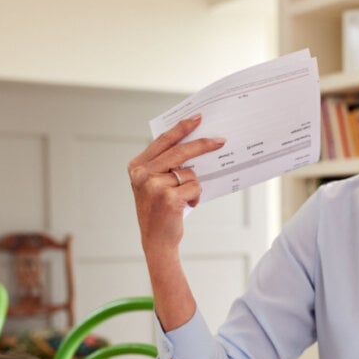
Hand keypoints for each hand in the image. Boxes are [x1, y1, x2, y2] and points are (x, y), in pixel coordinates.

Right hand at [127, 113, 225, 252]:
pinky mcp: (168, 198)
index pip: (163, 141)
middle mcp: (142, 174)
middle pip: (180, 151)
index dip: (181, 128)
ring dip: (193, 186)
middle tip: (221, 140)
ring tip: (184, 199)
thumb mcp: (154, 184)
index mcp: (137, 166)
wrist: (157, 241)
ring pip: (190, 173)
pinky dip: (196, 196)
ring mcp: (154, 186)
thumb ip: (165, 165)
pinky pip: (195, 187)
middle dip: (203, 145)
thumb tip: (195, 144)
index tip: (198, 118)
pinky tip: (186, 206)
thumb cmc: (160, 211)